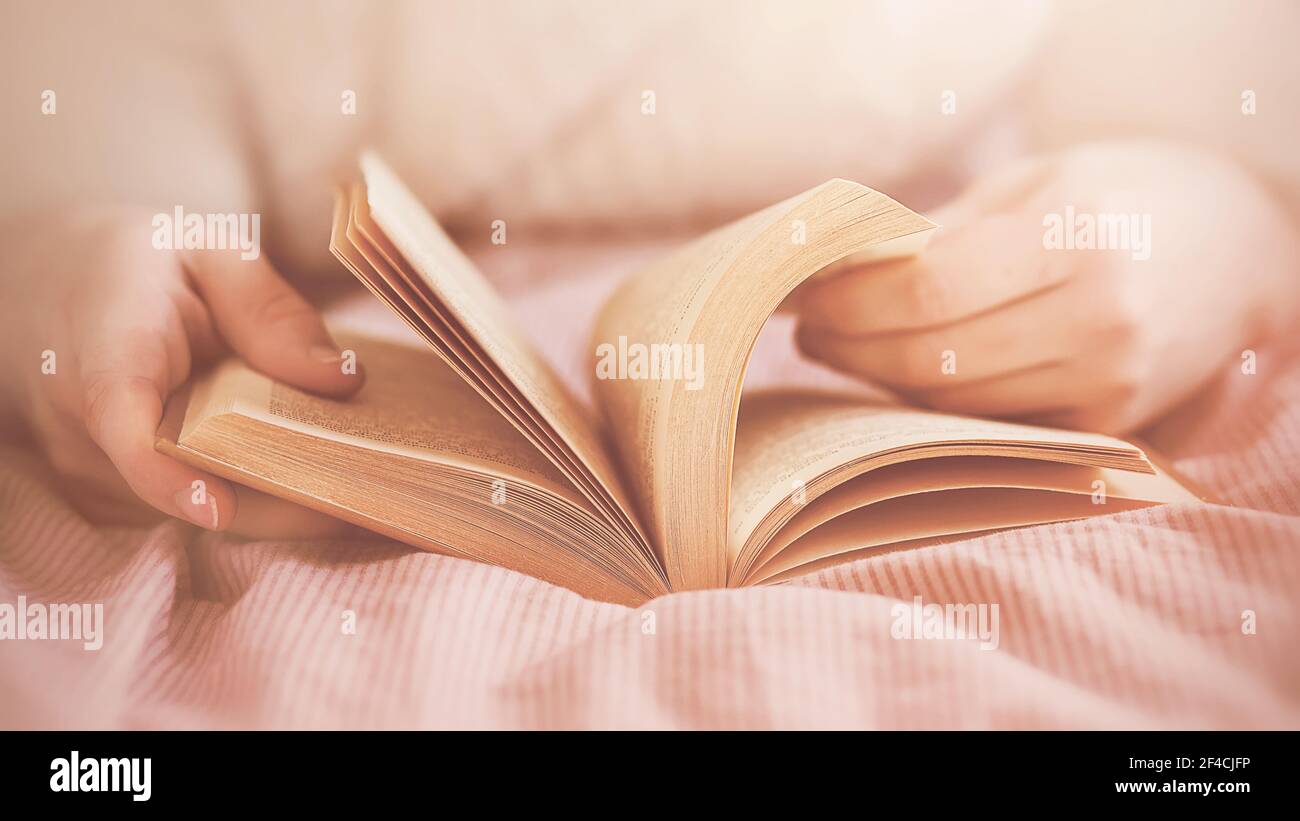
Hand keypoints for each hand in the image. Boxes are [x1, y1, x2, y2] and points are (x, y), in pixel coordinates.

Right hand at [0, 206, 364, 535]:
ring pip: (207, 506)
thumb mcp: (206, 250)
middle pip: (191, 484)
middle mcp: (87, 427)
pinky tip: (325, 472)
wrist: (55, 288)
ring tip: (373, 480)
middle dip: (286, 498)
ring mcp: (100, 470)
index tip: (216, 505)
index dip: (163, 475)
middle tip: (382, 493)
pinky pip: (205, 504)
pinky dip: (265, 494)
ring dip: (286, 500)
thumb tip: (340, 378)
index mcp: (104, 351)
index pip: (120, 424)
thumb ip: (270, 309)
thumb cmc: (138, 264)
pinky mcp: (122, 493)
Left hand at [797, 142, 1299, 433]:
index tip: (802, 293)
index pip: (928, 293)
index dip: (849, 302)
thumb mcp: (1037, 183)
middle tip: (807, 327)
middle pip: (932, 359)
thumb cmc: (1124, 196)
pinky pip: (992, 425)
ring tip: (844, 346)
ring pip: (954, 404)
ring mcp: (1109, 384)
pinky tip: (904, 374)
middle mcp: (1099, 322)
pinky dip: (937, 405)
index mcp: (1078, 241)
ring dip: (883, 380)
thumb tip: (840, 266)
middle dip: (850, 346)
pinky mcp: (1108, 424)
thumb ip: (944, 230)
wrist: (1242, 250)